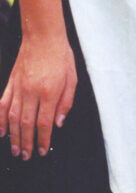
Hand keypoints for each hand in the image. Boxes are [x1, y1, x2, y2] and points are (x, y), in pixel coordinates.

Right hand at [0, 34, 76, 159]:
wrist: (43, 36)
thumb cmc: (60, 56)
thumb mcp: (72, 78)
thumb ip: (66, 102)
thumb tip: (58, 123)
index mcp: (49, 92)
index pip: (44, 123)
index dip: (42, 140)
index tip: (42, 151)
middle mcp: (32, 92)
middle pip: (27, 124)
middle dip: (26, 143)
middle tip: (26, 156)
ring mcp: (19, 87)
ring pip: (13, 118)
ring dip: (14, 136)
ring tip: (15, 150)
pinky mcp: (11, 83)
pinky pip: (3, 104)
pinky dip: (0, 119)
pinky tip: (1, 131)